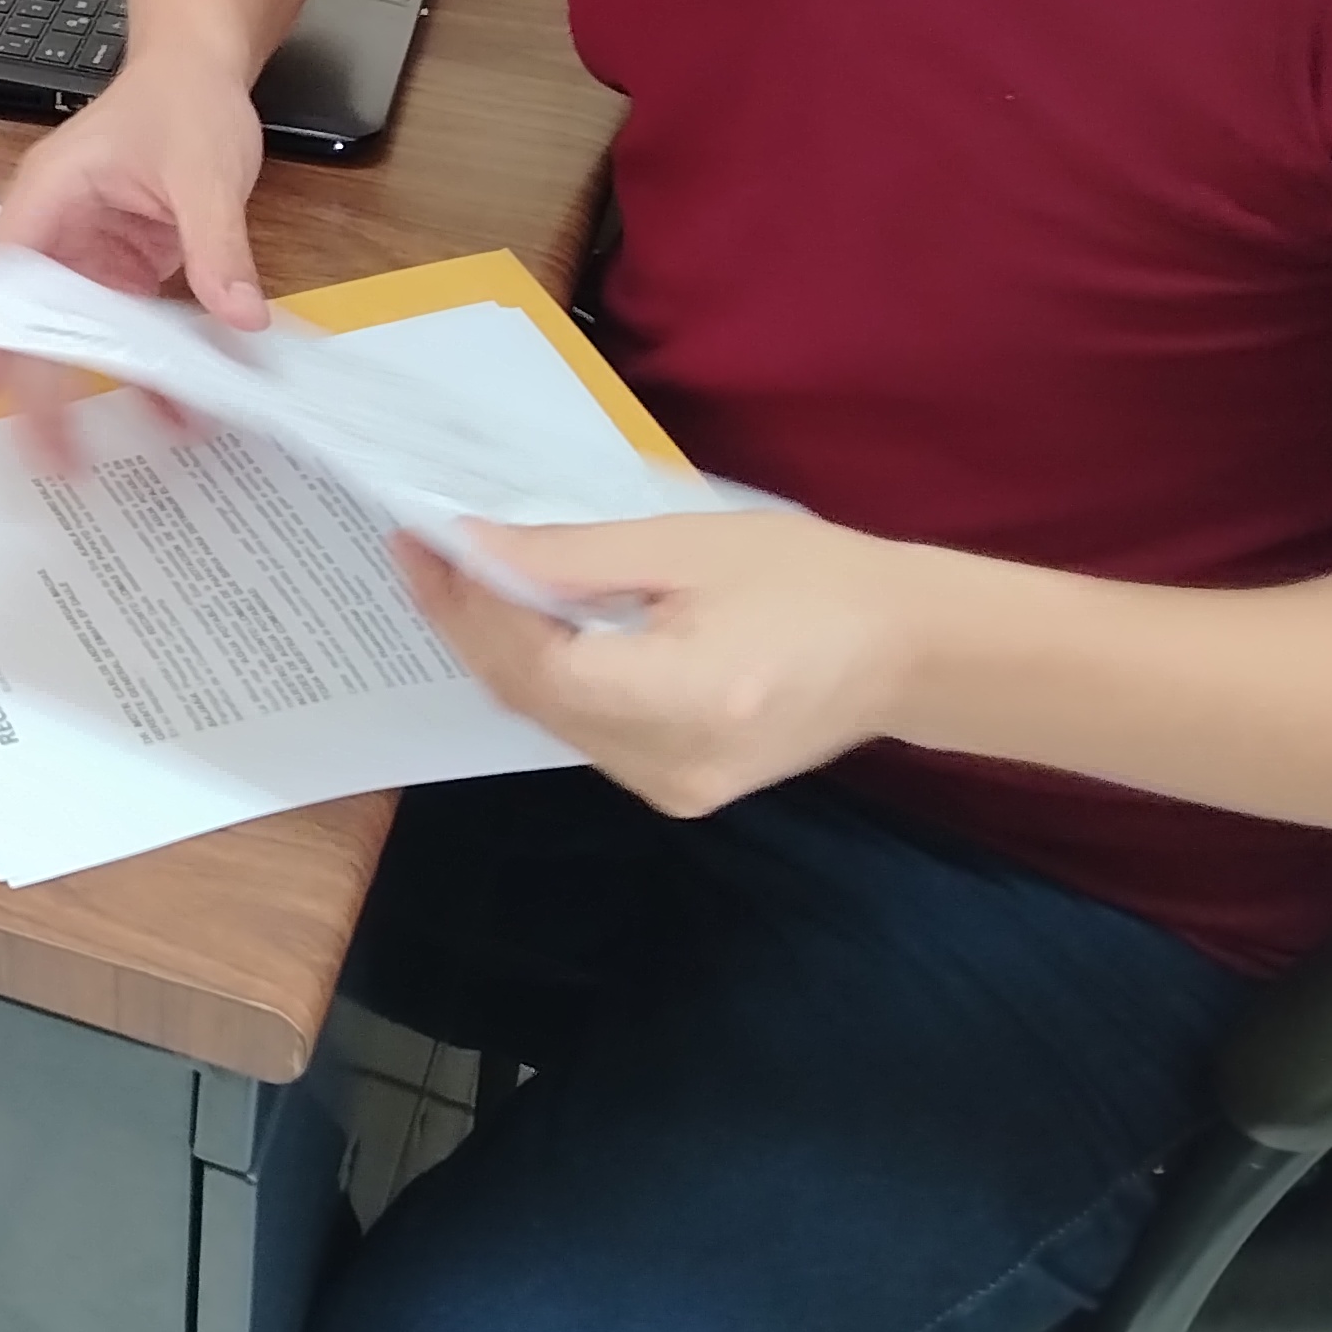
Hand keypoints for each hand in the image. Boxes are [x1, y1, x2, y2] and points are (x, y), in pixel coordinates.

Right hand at [0, 56, 270, 448]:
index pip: (2, 265)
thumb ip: (219, 246)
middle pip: (26, 313)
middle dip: (28, 379)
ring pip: (70, 330)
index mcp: (52, 193)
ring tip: (86, 450)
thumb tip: (238, 316)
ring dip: (80, 383)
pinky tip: (168, 405)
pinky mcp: (119, 269)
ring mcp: (86, 253)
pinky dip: (139, 364)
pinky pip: (120, 326)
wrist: (201, 74)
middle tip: (41, 447)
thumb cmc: (184, 98)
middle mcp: (57, 228)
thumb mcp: (207, 170)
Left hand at [395, 511, 935, 817]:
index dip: (472, 607)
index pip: (539, 666)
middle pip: (532, 699)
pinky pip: (585, 731)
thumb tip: (476, 546)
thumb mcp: (689, 544)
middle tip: (423, 552)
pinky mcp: (679, 787)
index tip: (426, 542)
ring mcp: (673, 789)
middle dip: (469, 623)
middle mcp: (670, 765)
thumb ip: (575, 556)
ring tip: (458, 577)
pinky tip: (523, 624)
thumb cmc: (812, 578)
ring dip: (500, 649)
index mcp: (685, 701)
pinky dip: (546, 677)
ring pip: (550, 720)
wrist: (908, 649)